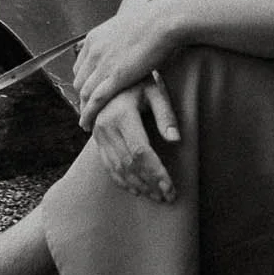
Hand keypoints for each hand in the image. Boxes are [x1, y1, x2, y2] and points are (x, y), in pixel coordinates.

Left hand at [74, 1, 176, 129]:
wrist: (164, 20)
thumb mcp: (128, 27)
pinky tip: (87, 125)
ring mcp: (102, 63)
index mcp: (95, 38)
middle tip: (87, 111)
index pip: (80, 66)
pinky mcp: (115, 76)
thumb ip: (121, 39)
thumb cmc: (156, 22)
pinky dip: (88, 114)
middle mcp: (93, 50)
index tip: (89, 93)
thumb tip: (127, 43)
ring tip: (86, 123)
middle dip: (82, 97)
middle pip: (79, 80)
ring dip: (83, 110)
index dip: (84, 81)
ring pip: (84, 93)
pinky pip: (95, 100)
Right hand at [90, 79, 180, 203]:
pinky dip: (122, 181)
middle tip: (168, 196)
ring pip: (118, 168)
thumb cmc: (139, 83)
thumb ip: (166, 114)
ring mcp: (99, 134)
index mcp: (122, 114)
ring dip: (138, 185)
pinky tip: (137, 189)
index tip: (170, 187)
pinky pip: (108, 166)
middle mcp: (106, 126)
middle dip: (150, 183)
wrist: (112, 77)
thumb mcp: (155, 91)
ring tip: (157, 196)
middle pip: (129, 164)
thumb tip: (176, 140)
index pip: (140, 151)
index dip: (155, 172)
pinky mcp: (97, 140)